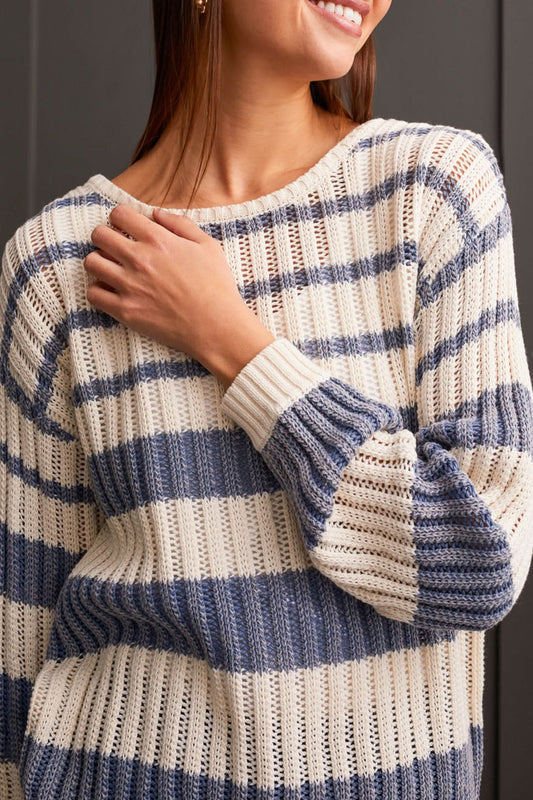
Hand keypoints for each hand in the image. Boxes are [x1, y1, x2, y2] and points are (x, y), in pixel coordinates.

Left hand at [84, 203, 253, 363]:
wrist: (216, 327)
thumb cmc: (217, 286)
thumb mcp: (208, 246)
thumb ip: (181, 224)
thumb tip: (156, 213)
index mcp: (158, 240)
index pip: (119, 214)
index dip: (120, 218)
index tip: (125, 228)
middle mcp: (139, 259)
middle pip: (99, 235)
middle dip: (105, 236)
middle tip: (114, 247)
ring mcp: (129, 285)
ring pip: (91, 262)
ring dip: (99, 262)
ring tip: (111, 269)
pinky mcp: (125, 311)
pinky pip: (93, 294)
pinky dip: (98, 290)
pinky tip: (111, 291)